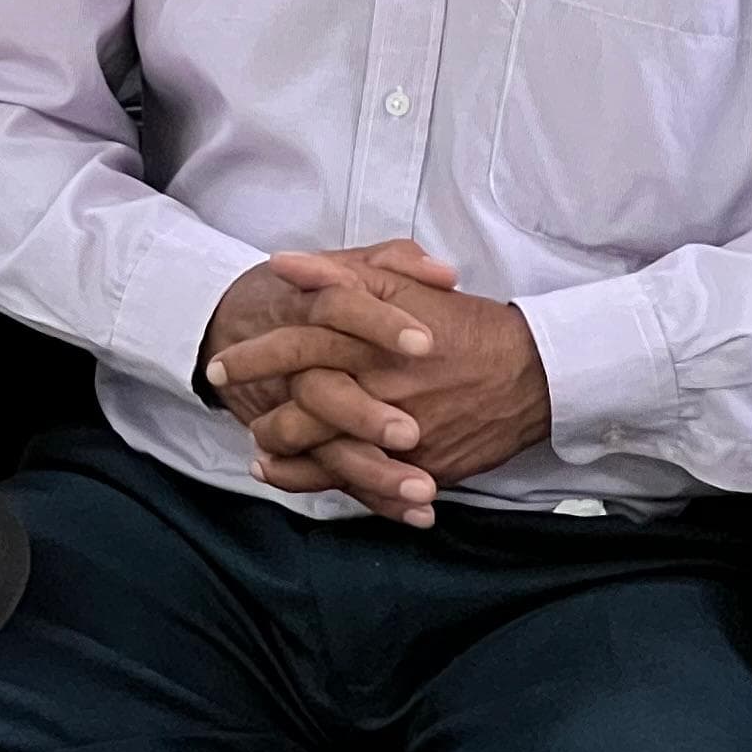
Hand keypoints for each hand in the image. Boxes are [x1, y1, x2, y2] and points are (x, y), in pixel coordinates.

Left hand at [209, 242, 550, 521]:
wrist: (533, 373)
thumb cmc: (464, 324)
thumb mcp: (402, 285)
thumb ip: (340, 275)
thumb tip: (282, 264)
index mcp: (368, 343)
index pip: (295, 348)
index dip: (252, 358)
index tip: (219, 365)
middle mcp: (379, 391)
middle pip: (305, 411)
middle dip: (267, 420)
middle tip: (246, 427)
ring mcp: (402, 435)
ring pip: (330, 456)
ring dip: (290, 460)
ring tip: (261, 456)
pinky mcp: (424, 467)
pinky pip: (370, 486)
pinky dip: (334, 487)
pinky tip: (305, 481)